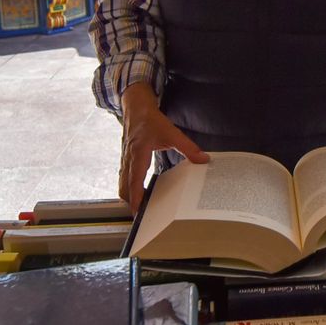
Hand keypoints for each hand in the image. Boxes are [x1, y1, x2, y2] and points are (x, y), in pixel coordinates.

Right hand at [119, 85, 208, 211]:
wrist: (136, 108)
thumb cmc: (151, 120)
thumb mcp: (172, 132)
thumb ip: (188, 147)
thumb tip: (203, 159)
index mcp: (138, 153)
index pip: (134, 180)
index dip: (135, 197)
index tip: (138, 211)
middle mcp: (128, 159)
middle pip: (124, 187)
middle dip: (131, 203)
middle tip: (143, 216)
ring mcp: (124, 160)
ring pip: (122, 184)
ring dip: (129, 197)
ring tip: (141, 209)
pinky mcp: (125, 159)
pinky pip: (123, 178)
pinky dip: (129, 188)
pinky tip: (140, 193)